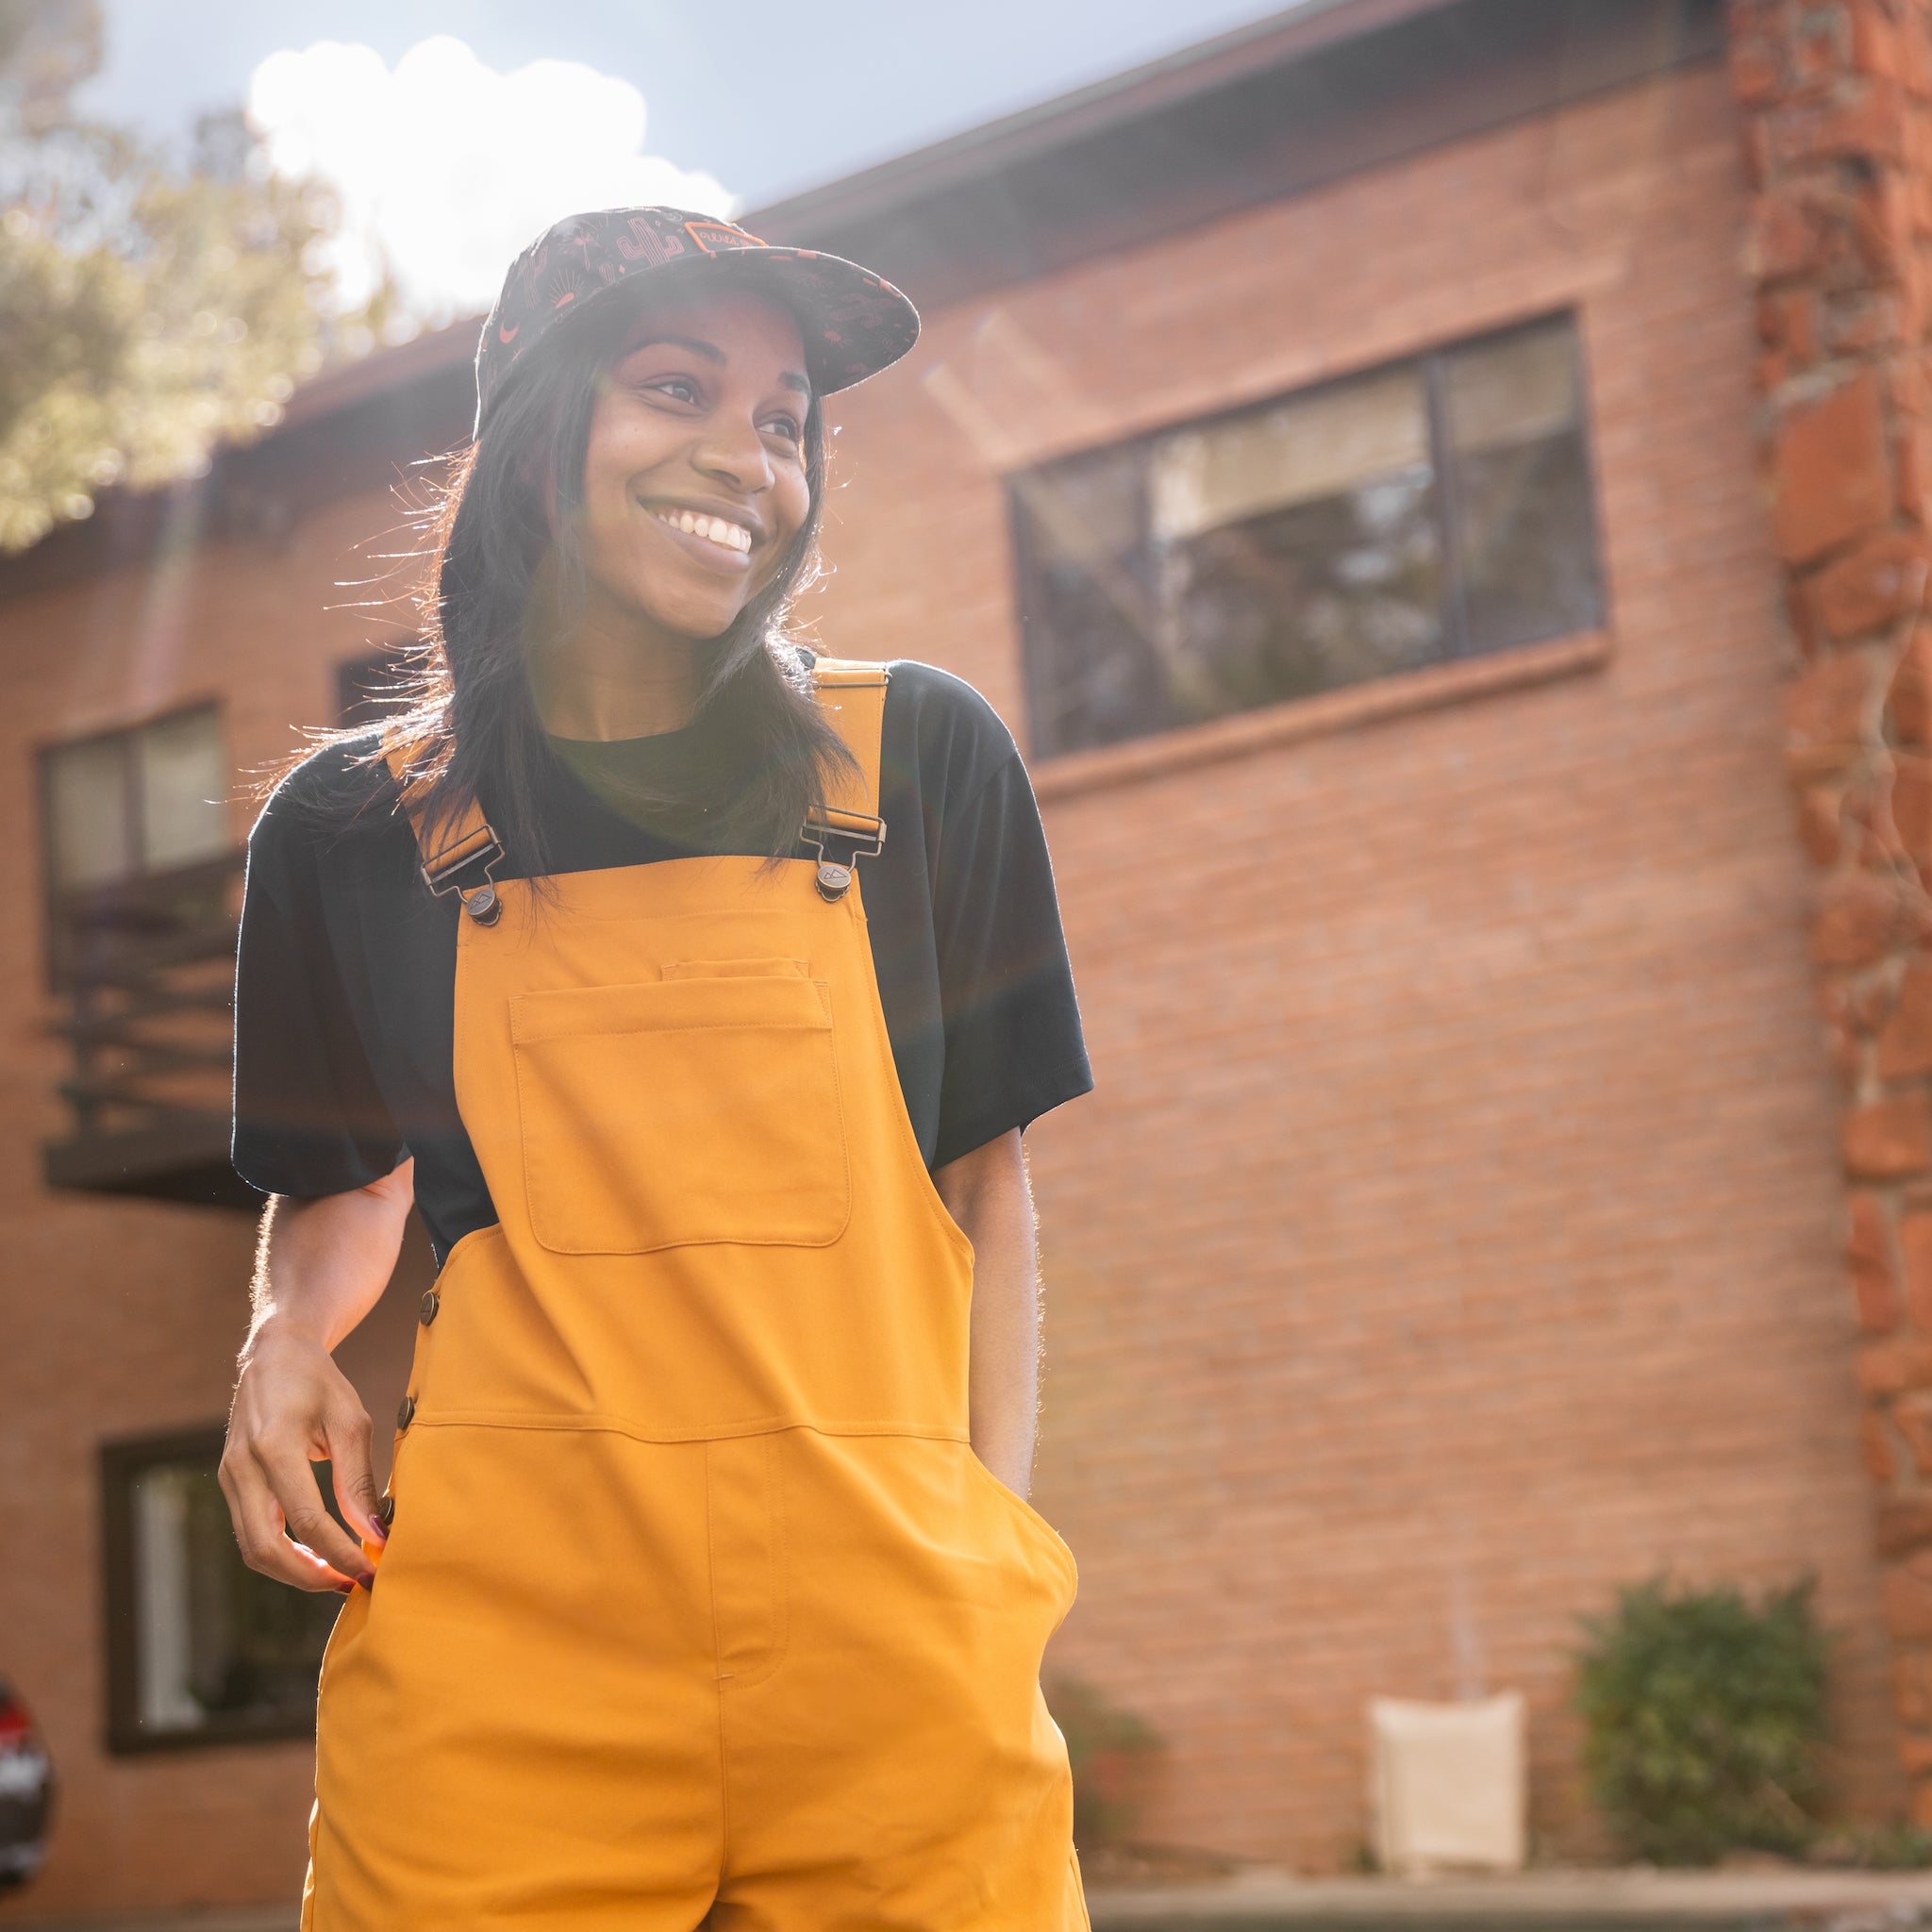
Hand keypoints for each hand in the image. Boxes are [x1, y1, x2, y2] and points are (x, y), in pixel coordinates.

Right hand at [220, 1317, 379, 1591]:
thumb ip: (358, 1479)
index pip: (306, 1518)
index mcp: (274, 1445)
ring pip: (252, 1549)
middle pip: (266, 1548)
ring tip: (337, 1575)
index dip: (339, 1552)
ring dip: (294, 1572)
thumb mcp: (351, 1422)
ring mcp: (229, 1477)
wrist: (274, 1354)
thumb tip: (375, 1534)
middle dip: (310, 1576)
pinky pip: (250, 1533)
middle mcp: (242, 1466)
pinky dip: (281, 1553)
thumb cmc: (319, 1384)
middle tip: (352, 1583)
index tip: (371, 1569)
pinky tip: (315, 1555)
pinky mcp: (230, 1483)